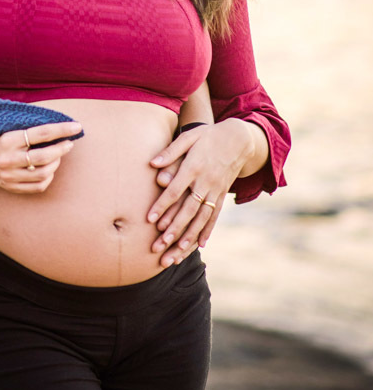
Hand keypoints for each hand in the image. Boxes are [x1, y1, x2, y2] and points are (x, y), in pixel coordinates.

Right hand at [0, 121, 81, 193]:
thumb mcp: (7, 124)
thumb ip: (29, 124)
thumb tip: (59, 122)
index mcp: (6, 140)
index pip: (41, 133)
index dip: (61, 129)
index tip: (76, 127)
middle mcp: (6, 160)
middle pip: (43, 157)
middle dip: (61, 149)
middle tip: (69, 143)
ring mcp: (7, 176)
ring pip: (43, 174)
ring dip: (56, 163)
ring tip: (58, 155)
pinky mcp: (9, 186)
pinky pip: (37, 187)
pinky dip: (48, 177)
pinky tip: (49, 169)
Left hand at [146, 120, 256, 264]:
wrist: (238, 138)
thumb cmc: (207, 136)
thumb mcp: (189, 137)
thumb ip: (171, 151)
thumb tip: (152, 164)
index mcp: (194, 167)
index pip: (175, 190)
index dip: (163, 205)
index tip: (150, 220)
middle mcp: (206, 182)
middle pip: (188, 210)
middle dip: (173, 229)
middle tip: (159, 246)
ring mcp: (216, 190)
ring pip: (201, 218)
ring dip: (189, 236)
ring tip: (177, 253)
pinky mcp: (222, 194)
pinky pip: (214, 215)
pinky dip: (207, 230)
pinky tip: (201, 245)